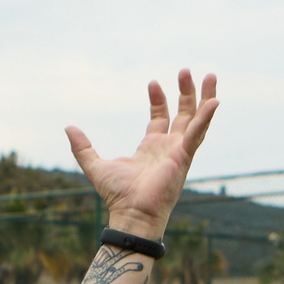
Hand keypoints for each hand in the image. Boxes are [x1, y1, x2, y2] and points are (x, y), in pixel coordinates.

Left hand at [65, 70, 219, 238]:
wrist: (131, 213)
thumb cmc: (117, 196)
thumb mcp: (94, 165)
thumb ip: (82, 147)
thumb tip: (68, 128)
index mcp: (152, 148)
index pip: (160, 118)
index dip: (158, 99)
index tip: (153, 82)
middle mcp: (169, 148)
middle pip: (184, 114)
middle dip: (186, 93)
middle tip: (186, 71)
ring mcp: (180, 152)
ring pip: (197, 120)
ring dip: (204, 98)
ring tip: (209, 76)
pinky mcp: (184, 157)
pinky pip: (198, 134)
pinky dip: (207, 117)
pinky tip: (215, 101)